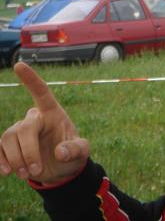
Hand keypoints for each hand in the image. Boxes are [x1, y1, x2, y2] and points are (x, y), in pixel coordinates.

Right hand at [0, 62, 88, 184]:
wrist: (61, 169)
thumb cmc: (72, 154)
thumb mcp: (81, 152)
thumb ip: (76, 150)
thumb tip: (60, 152)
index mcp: (53, 113)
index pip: (41, 92)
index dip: (31, 79)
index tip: (18, 65)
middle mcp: (34, 119)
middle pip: (23, 128)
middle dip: (28, 151)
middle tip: (36, 170)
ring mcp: (20, 131)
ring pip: (8, 137)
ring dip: (16, 159)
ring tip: (27, 174)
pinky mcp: (9, 146)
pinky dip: (0, 160)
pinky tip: (7, 172)